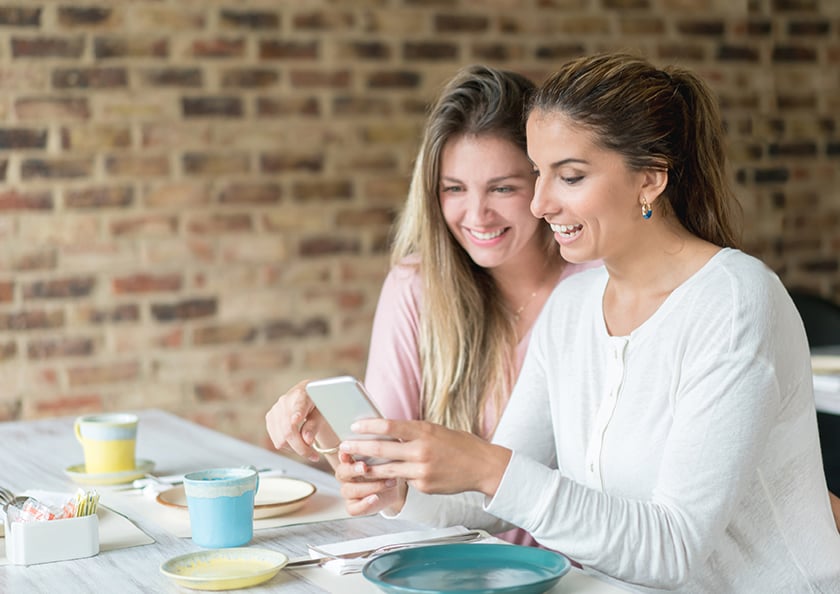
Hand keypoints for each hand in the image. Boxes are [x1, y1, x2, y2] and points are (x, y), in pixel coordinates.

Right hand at [265, 379, 328, 462]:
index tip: (296, 420)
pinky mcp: (269, 418)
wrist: (306, 393)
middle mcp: (284, 401)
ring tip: (307, 447)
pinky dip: (287, 446)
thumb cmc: (316, 403)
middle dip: (301, 448)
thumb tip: (307, 440)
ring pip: (280, 440)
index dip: (297, 414)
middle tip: (314, 455)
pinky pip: (276, 440)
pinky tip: (297, 442)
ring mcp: (275, 410)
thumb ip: (314, 425)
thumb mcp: (321, 413)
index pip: (298, 406)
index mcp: (301, 395)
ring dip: (294, 449)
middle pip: (288, 431)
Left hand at [335, 418, 510, 499]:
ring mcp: (421, 470)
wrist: (482, 466)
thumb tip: (387, 431)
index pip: (389, 425)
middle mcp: (421, 450)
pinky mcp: (423, 486)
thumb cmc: (458, 444)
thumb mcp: (436, 431)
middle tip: (344, 446)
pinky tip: (388, 476)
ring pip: (387, 470)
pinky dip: (395, 478)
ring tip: (355, 464)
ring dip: (368, 467)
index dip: (369, 425)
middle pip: (382, 449)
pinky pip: (404, 481)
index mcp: (424, 431)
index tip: (354, 425)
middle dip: (359, 447)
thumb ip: (413, 432)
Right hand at [336, 451, 405, 515]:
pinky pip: (353, 508)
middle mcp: (347, 476)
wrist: (394, 488)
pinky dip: (364, 504)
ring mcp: (349, 492)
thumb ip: (384, 445)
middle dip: (353, 469)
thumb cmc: (387, 467)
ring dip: (369, 486)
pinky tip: (375, 498)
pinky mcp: (354, 506)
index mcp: (351, 461)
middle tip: (364, 467)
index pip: (343, 455)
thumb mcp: (387, 455)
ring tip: (387, 482)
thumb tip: (393, 433)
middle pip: (342, 472)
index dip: (344, 454)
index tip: (348, 452)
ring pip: (350, 490)